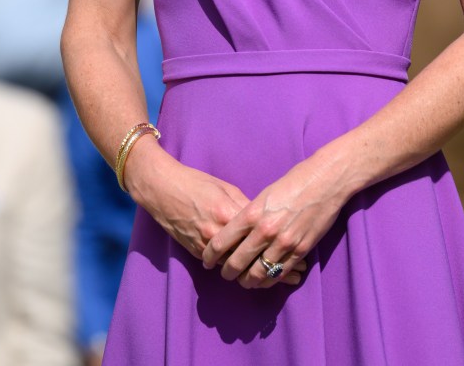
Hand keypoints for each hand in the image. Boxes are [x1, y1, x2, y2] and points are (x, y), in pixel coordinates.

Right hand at [124, 140, 307, 287]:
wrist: (162, 189)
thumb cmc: (196, 183)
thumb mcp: (226, 189)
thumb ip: (246, 206)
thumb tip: (264, 218)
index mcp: (230, 213)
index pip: (261, 234)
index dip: (282, 245)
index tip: (301, 253)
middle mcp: (219, 232)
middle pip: (252, 256)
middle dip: (275, 266)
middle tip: (296, 273)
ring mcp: (206, 244)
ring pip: (238, 267)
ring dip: (259, 274)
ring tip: (280, 280)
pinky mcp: (196, 251)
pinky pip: (220, 266)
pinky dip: (237, 271)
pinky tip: (251, 276)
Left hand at [202, 150, 348, 288]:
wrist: (325, 180)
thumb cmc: (294, 182)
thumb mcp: (264, 194)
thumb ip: (249, 214)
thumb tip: (236, 232)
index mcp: (252, 213)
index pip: (221, 242)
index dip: (210, 256)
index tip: (207, 261)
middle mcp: (265, 230)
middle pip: (236, 262)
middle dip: (227, 272)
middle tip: (225, 274)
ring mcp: (283, 243)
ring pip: (257, 273)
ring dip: (247, 281)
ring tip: (244, 280)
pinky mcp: (300, 250)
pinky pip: (279, 274)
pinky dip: (269, 280)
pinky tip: (264, 279)